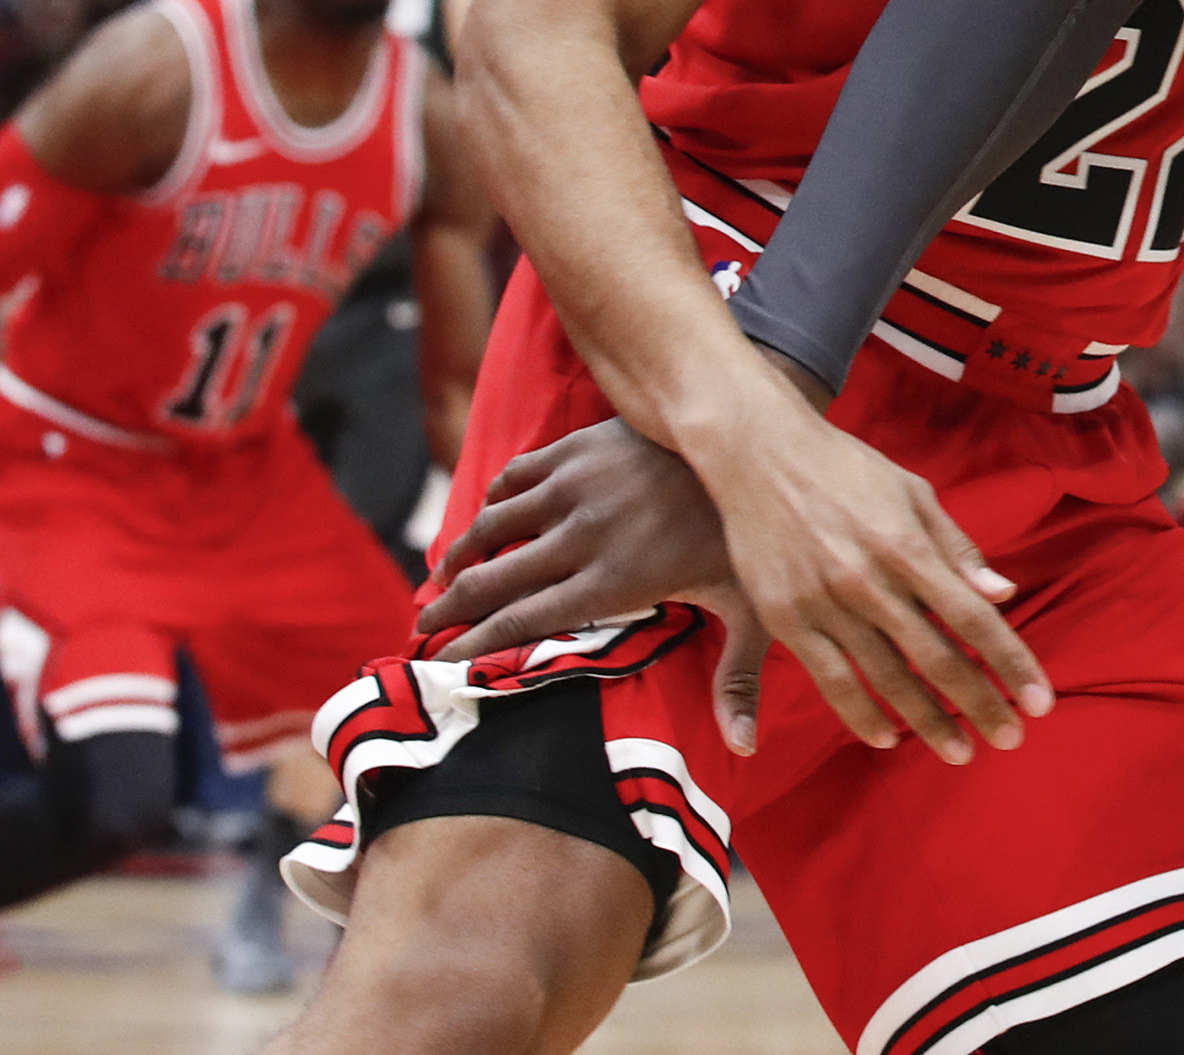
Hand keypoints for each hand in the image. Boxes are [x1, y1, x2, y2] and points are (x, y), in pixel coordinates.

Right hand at [415, 418, 777, 754]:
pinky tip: (488, 518)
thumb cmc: (750, 532)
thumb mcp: (752, 609)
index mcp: (613, 582)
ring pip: (492, 526)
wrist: (753, 440)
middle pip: (491, 580)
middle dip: (447, 610)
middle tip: (421, 630)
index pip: (521, 623)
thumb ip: (739, 680)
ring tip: (441, 580)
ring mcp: (576, 486)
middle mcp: (583, 536)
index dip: (470, 647)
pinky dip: (493, 500)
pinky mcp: (577, 447)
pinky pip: (515, 475)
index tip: (437, 666)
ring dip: (458, 555)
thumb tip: (743, 751)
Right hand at [688, 397, 1054, 765]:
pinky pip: (830, 680)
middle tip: (1011, 740)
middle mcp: (869, 581)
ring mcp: (824, 604)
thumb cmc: (848, 469)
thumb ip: (958, 549)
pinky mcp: (785, 618)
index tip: (1039, 701)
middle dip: (979, 704)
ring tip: (961, 752)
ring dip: (927, 722)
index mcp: (907, 546)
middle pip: (935, 657)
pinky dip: (861, 713)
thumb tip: (1002, 594)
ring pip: (886, 679)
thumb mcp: (914, 492)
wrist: (760, 455)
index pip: (972, 616)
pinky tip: (888, 737)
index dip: (1009, 662)